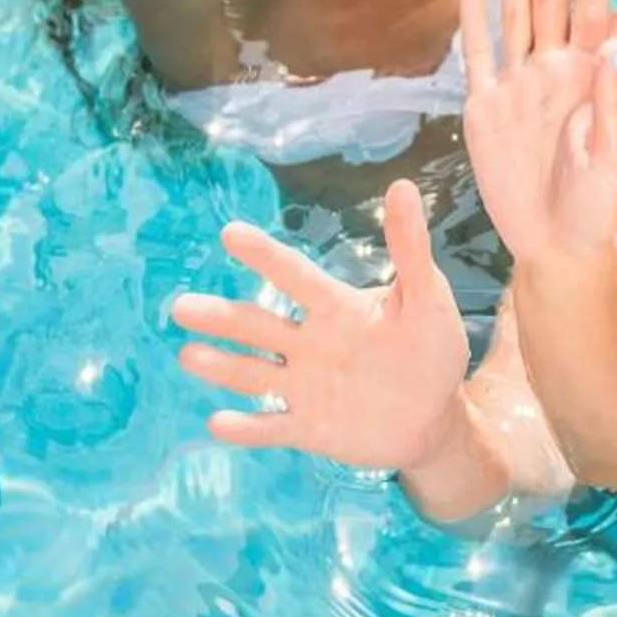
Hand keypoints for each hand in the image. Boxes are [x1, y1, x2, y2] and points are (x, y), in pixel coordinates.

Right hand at [169, 179, 470, 470]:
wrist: (435, 418)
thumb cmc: (429, 351)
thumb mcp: (427, 299)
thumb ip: (411, 250)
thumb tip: (403, 187)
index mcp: (336, 309)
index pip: (295, 277)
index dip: (266, 256)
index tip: (231, 233)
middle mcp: (310, 344)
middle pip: (259, 326)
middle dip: (222, 317)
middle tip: (182, 306)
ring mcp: (306, 387)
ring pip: (254, 374)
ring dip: (222, 366)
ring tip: (188, 354)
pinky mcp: (309, 429)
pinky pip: (272, 427)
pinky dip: (247, 427)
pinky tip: (217, 423)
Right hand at [462, 0, 616, 268]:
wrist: (556, 246)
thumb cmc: (597, 208)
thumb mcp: (613, 160)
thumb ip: (614, 105)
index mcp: (592, 75)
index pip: (592, 2)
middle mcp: (555, 69)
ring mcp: (519, 85)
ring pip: (513, 11)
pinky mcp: (487, 109)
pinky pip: (478, 54)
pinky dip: (474, 17)